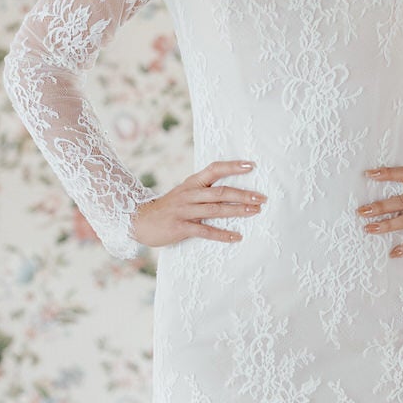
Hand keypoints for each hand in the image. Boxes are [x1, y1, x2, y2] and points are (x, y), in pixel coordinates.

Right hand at [130, 159, 266, 247]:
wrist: (140, 221)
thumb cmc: (168, 208)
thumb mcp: (184, 193)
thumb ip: (203, 189)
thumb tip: (228, 188)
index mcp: (191, 183)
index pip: (214, 169)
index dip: (232, 167)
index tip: (251, 165)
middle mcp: (189, 194)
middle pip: (220, 192)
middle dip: (243, 194)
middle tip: (262, 198)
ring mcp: (184, 211)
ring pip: (215, 210)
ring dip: (237, 211)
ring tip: (255, 212)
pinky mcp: (180, 227)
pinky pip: (205, 231)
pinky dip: (222, 234)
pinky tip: (236, 237)